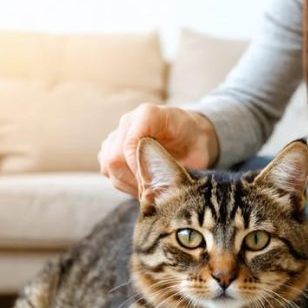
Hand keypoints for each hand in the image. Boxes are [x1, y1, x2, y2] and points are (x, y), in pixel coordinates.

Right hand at [98, 103, 217, 195]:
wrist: (192, 134)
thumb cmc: (197, 142)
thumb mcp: (200, 153)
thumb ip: (184, 166)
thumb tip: (168, 187)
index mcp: (150, 115)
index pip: (130, 143)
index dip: (137, 168)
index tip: (149, 184)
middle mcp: (130, 121)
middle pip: (114, 157)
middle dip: (132, 180)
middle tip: (150, 192)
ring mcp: (119, 132)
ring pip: (108, 165)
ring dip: (126, 183)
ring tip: (148, 191)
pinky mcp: (113, 146)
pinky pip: (107, 168)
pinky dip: (122, 181)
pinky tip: (140, 185)